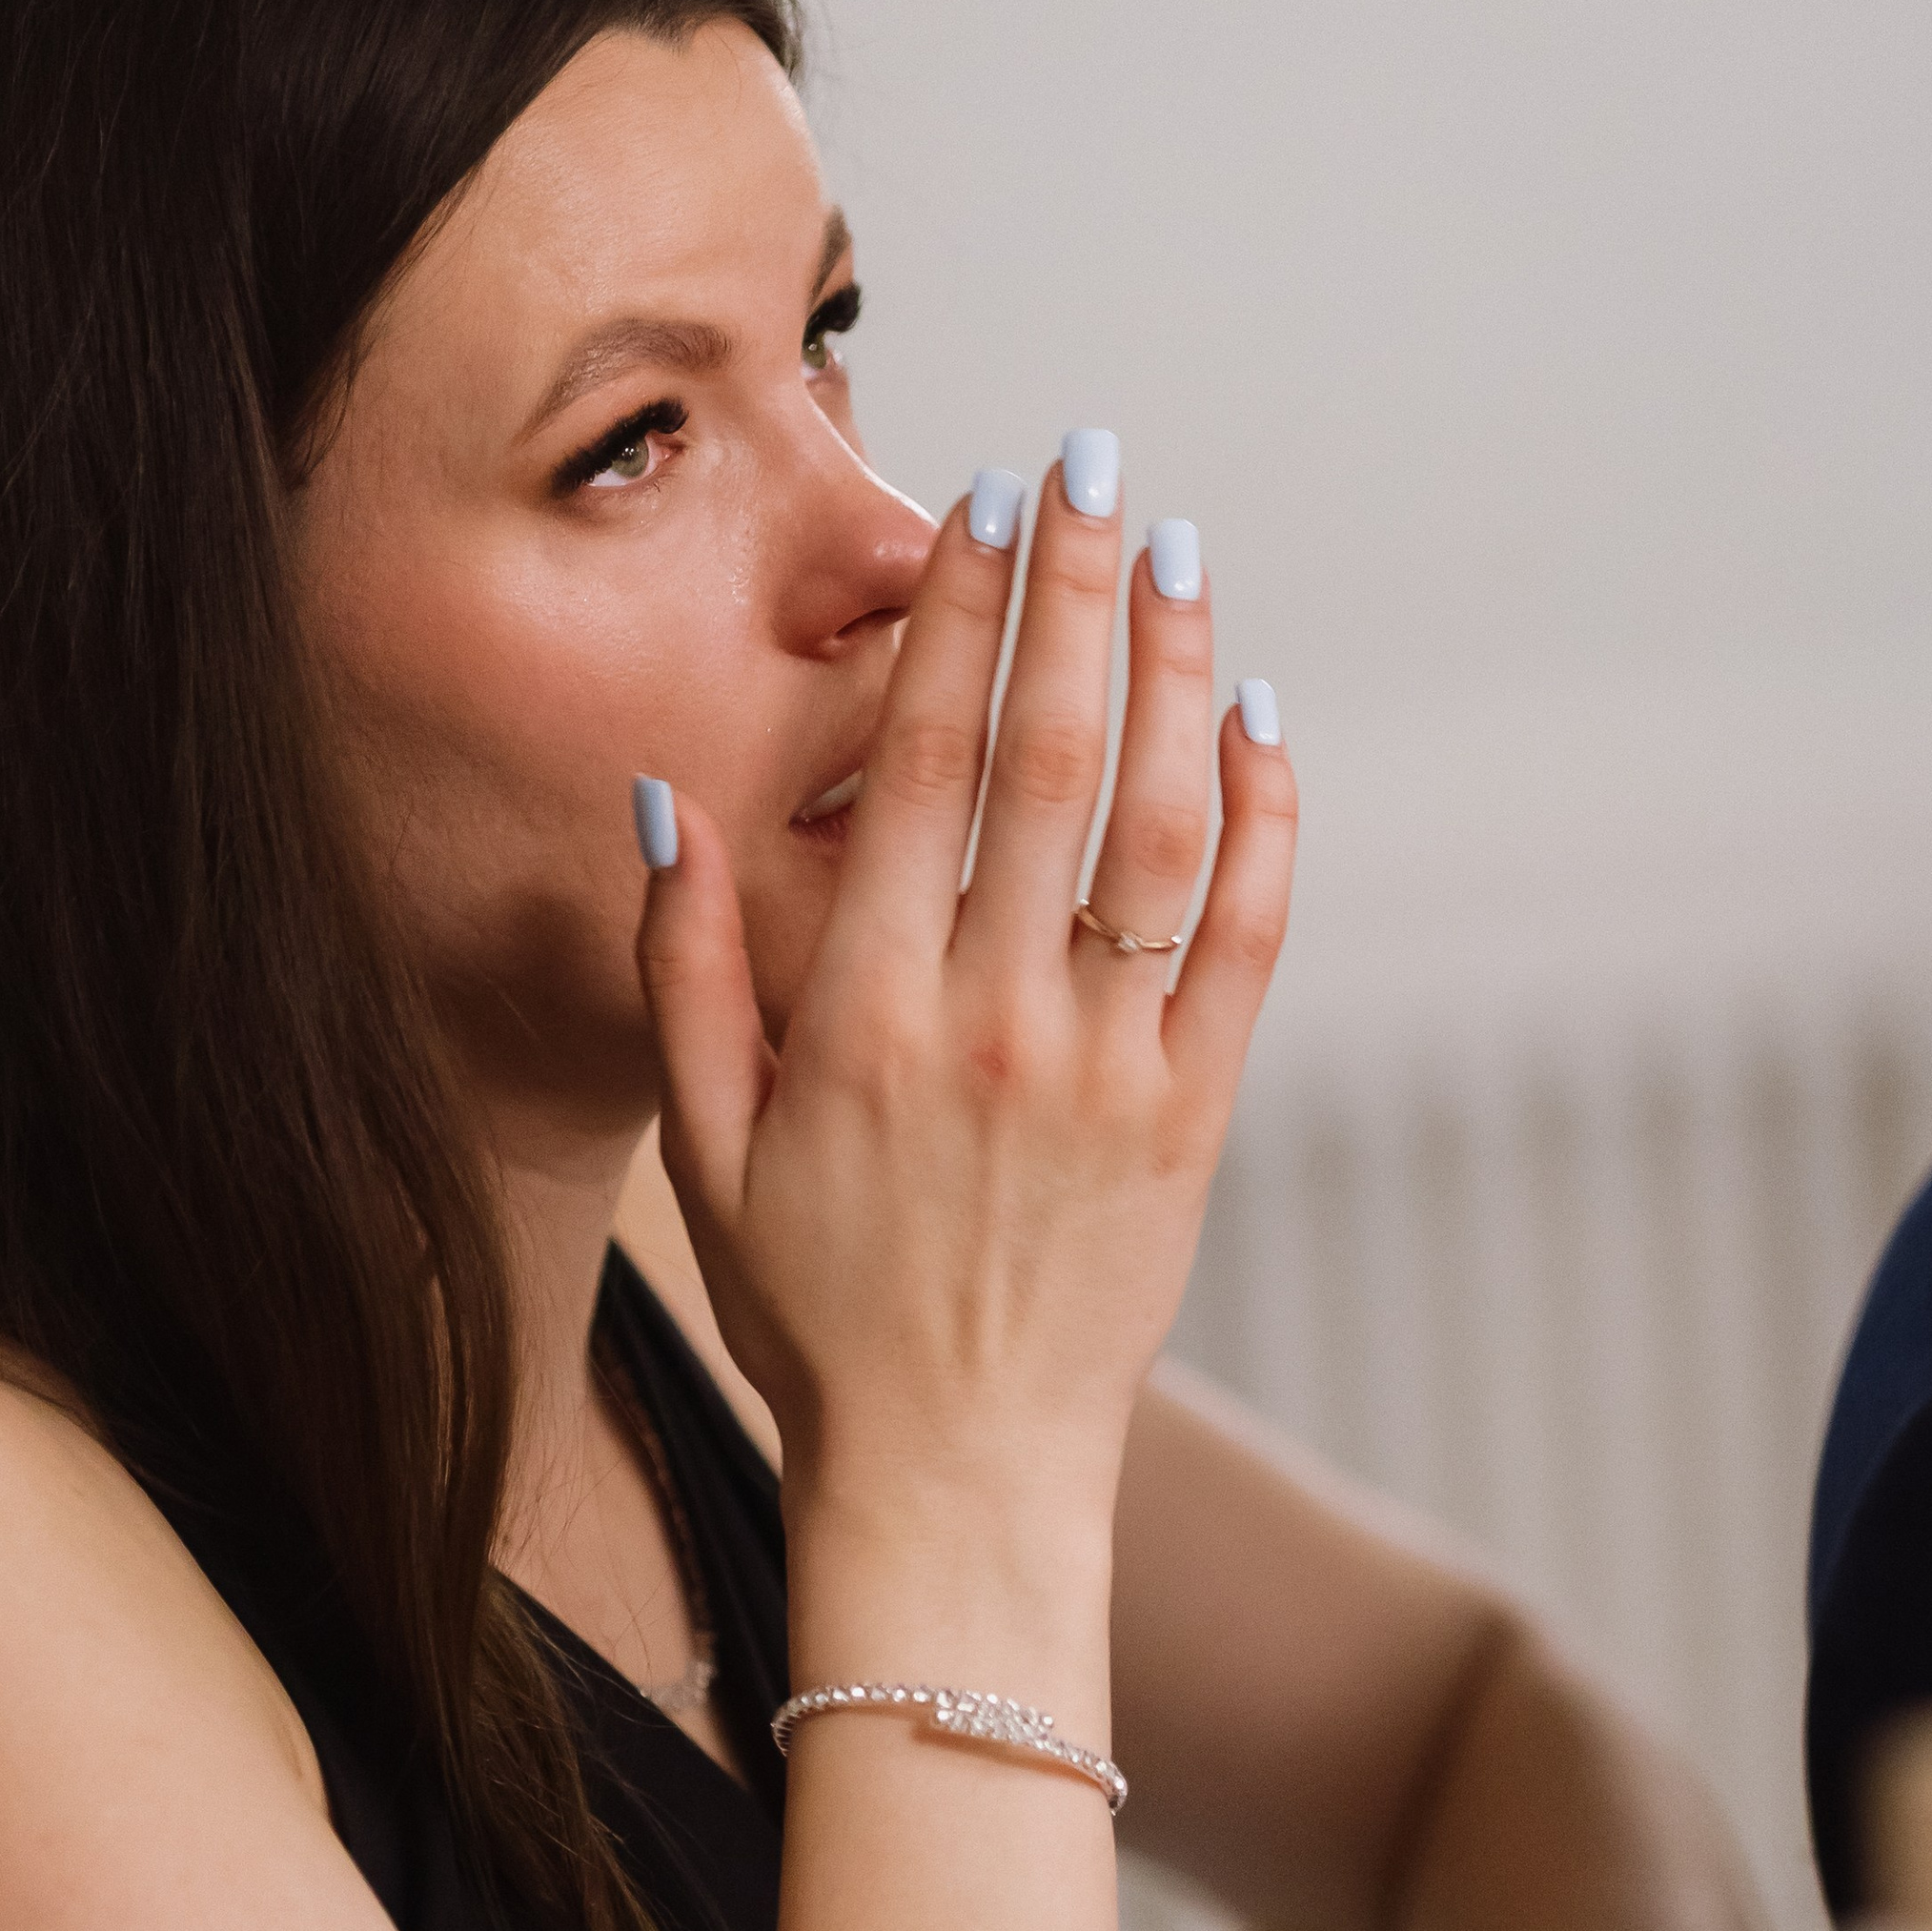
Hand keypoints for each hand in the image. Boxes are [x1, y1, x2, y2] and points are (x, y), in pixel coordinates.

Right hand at [635, 454, 1296, 1549]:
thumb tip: (669, 801)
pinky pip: (1246, 939)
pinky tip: (1254, 718)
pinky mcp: (1196, 1118)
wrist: (954, 1474)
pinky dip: (1262, 819)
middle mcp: (992, 1021)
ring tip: (1175, 550)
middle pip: (1045, 755)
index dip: (957, 615)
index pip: (918, 764)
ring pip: (1157, 824)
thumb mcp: (707, 1151)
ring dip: (1172, 671)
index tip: (983, 502)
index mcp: (862, 1015)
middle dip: (1073, 587)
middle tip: (1094, 457)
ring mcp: (1107, 1068)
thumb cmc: (814, 1315)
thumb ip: (685, 971)